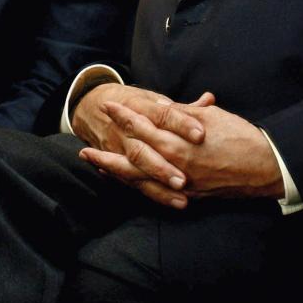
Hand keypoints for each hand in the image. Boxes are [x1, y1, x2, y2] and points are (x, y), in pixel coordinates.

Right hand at [72, 84, 209, 197]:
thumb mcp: (155, 99)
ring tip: (182, 198)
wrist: (93, 105)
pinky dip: (152, 192)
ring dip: (158, 184)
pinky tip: (173, 202)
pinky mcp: (118, 163)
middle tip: (184, 180)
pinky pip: (133, 181)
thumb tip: (210, 99)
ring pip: (137, 169)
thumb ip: (183, 107)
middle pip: (145, 149)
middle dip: (163, 166)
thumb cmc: (135, 104)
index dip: (181, 124)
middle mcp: (128, 130)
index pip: (162, 115)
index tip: (200, 134)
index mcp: (140, 107)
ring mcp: (120, 148)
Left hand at [80, 100, 283, 207]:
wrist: (264, 166)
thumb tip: (165, 108)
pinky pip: (155, 192)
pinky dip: (137, 186)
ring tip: (95, 165)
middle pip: (133, 155)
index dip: (125, 116)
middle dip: (109, 148)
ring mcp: (180, 181)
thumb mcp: (211, 117)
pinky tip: (125, 182)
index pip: (144, 125)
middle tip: (86, 146)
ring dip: (114, 171)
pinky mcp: (188, 194)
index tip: (109, 107)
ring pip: (139, 177)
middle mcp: (175, 162)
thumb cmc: (240, 136)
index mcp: (180, 139)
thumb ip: (184, 114)